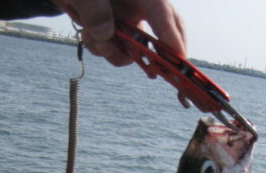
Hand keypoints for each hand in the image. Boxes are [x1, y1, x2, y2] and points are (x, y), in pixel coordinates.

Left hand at [57, 0, 185, 65]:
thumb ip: (94, 9)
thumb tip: (106, 34)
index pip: (162, 13)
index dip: (171, 37)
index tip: (177, 59)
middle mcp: (138, 6)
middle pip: (164, 33)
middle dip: (158, 54)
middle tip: (159, 72)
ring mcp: (128, 20)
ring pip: (135, 50)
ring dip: (113, 52)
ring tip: (92, 38)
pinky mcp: (117, 31)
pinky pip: (117, 51)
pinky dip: (101, 50)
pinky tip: (87, 35)